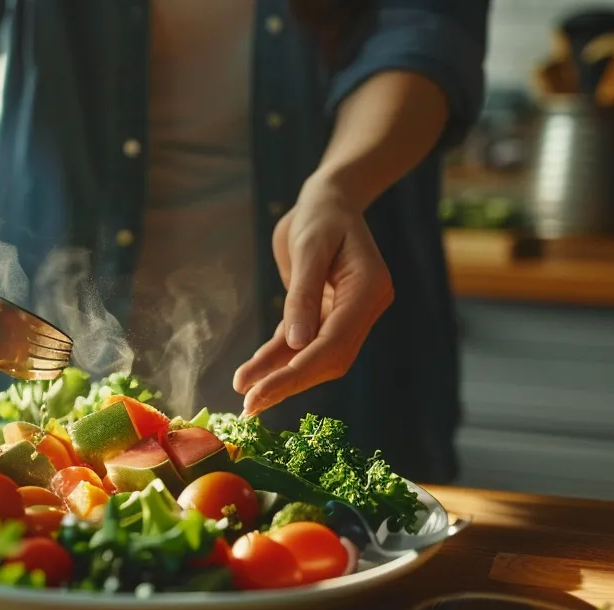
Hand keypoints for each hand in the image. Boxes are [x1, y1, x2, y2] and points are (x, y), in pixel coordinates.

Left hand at [233, 185, 394, 415]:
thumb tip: (296, 346)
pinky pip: (301, 342)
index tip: (260, 394)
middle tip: (249, 406)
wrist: (328, 198)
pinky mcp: (326, 314)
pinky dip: (277, 358)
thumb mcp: (308, 247)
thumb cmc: (320, 214)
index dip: (296, 373)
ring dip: (279, 375)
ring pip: (314, 357)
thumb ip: (303, 296)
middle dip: (288, 383)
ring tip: (244, 394)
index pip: (332, 344)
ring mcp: (348, 314)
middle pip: (327, 359)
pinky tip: (252, 373)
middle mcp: (364, 308)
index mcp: (369, 291)